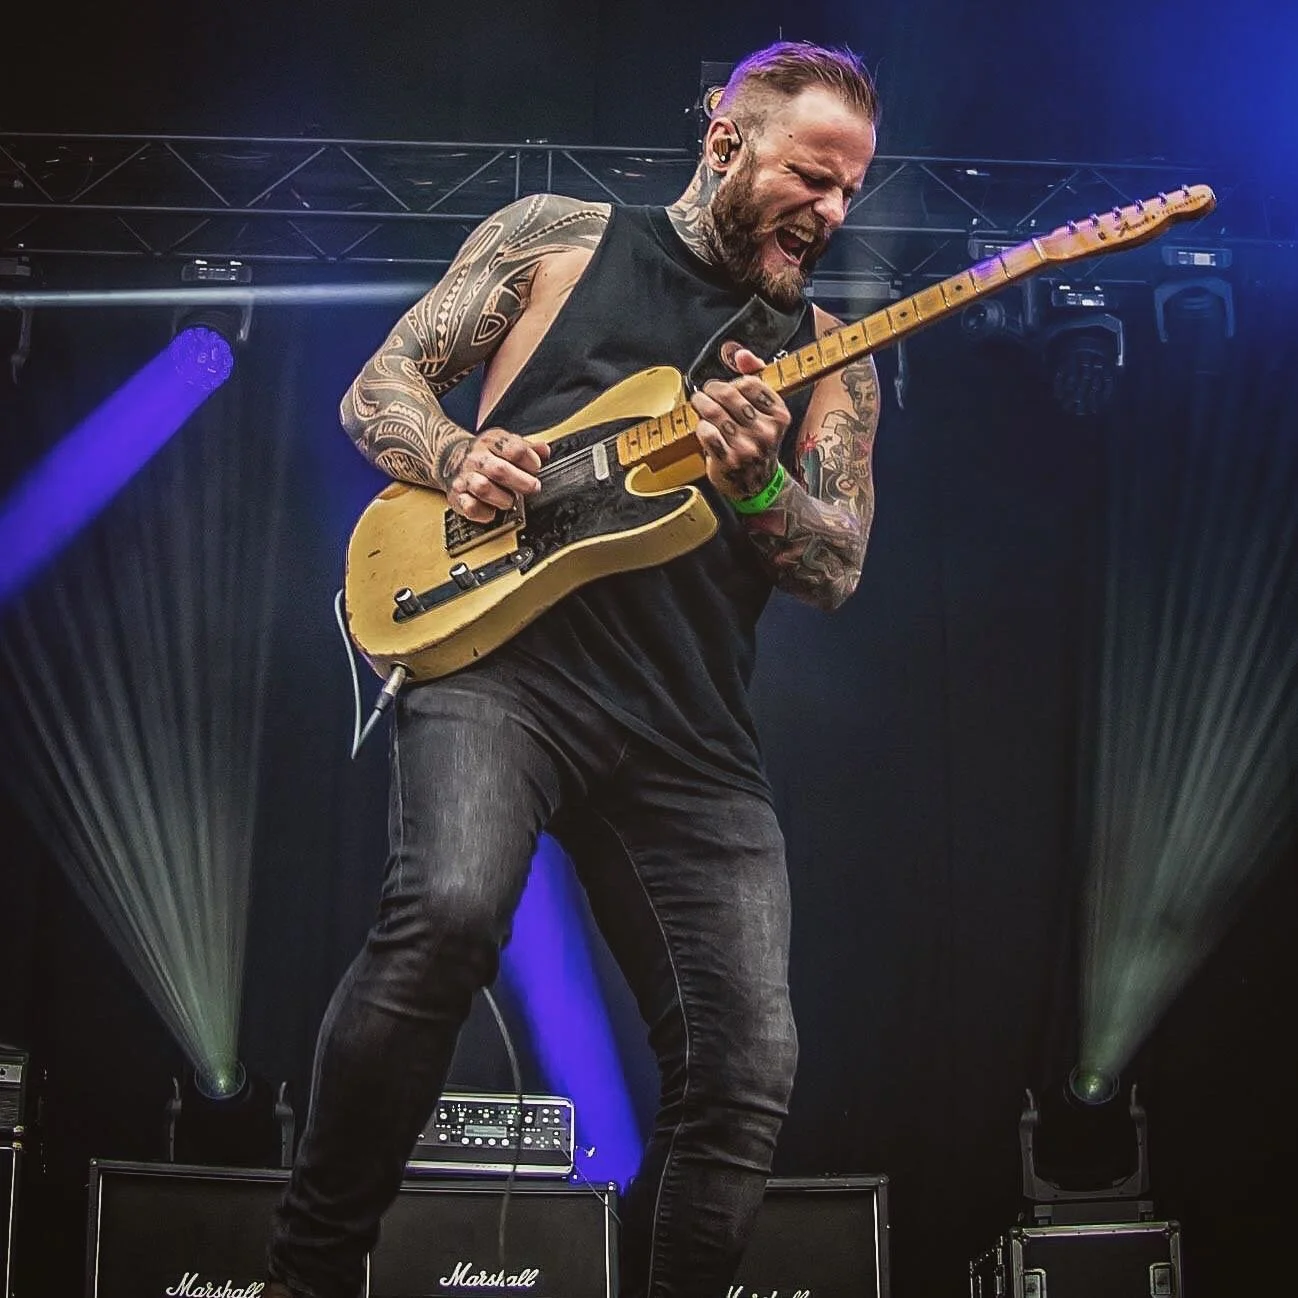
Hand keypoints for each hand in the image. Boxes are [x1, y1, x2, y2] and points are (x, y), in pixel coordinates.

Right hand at [443, 428, 550, 521]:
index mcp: (490, 442)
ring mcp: (465, 478)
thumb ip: (526, 448)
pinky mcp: (457, 496)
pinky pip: (471, 508)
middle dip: (522, 482)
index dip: (530, 461)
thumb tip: (544, 450)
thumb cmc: (484, 454)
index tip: (536, 468)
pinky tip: (493, 511)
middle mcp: (476, 459)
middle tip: (533, 487)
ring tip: (511, 500)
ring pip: (483, 488)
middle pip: (499, 470)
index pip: (513, 449)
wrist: (448, 456)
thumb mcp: (505, 443)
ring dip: (503, 498)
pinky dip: (485, 513)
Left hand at [688, 347, 790, 500]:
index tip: (726, 387)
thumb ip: (756, 376)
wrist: (759, 482)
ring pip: (714, 412)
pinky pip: (706, 432)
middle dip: (711, 390)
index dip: (732, 382)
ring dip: (701, 404)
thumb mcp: (766, 410)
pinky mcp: (728, 459)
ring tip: (699, 403)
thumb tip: (740, 354)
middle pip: (728, 395)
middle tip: (705, 393)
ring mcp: (746, 447)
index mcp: (779, 415)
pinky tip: (704, 427)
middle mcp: (765, 431)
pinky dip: (700, 426)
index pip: (748, 383)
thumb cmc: (759, 441)